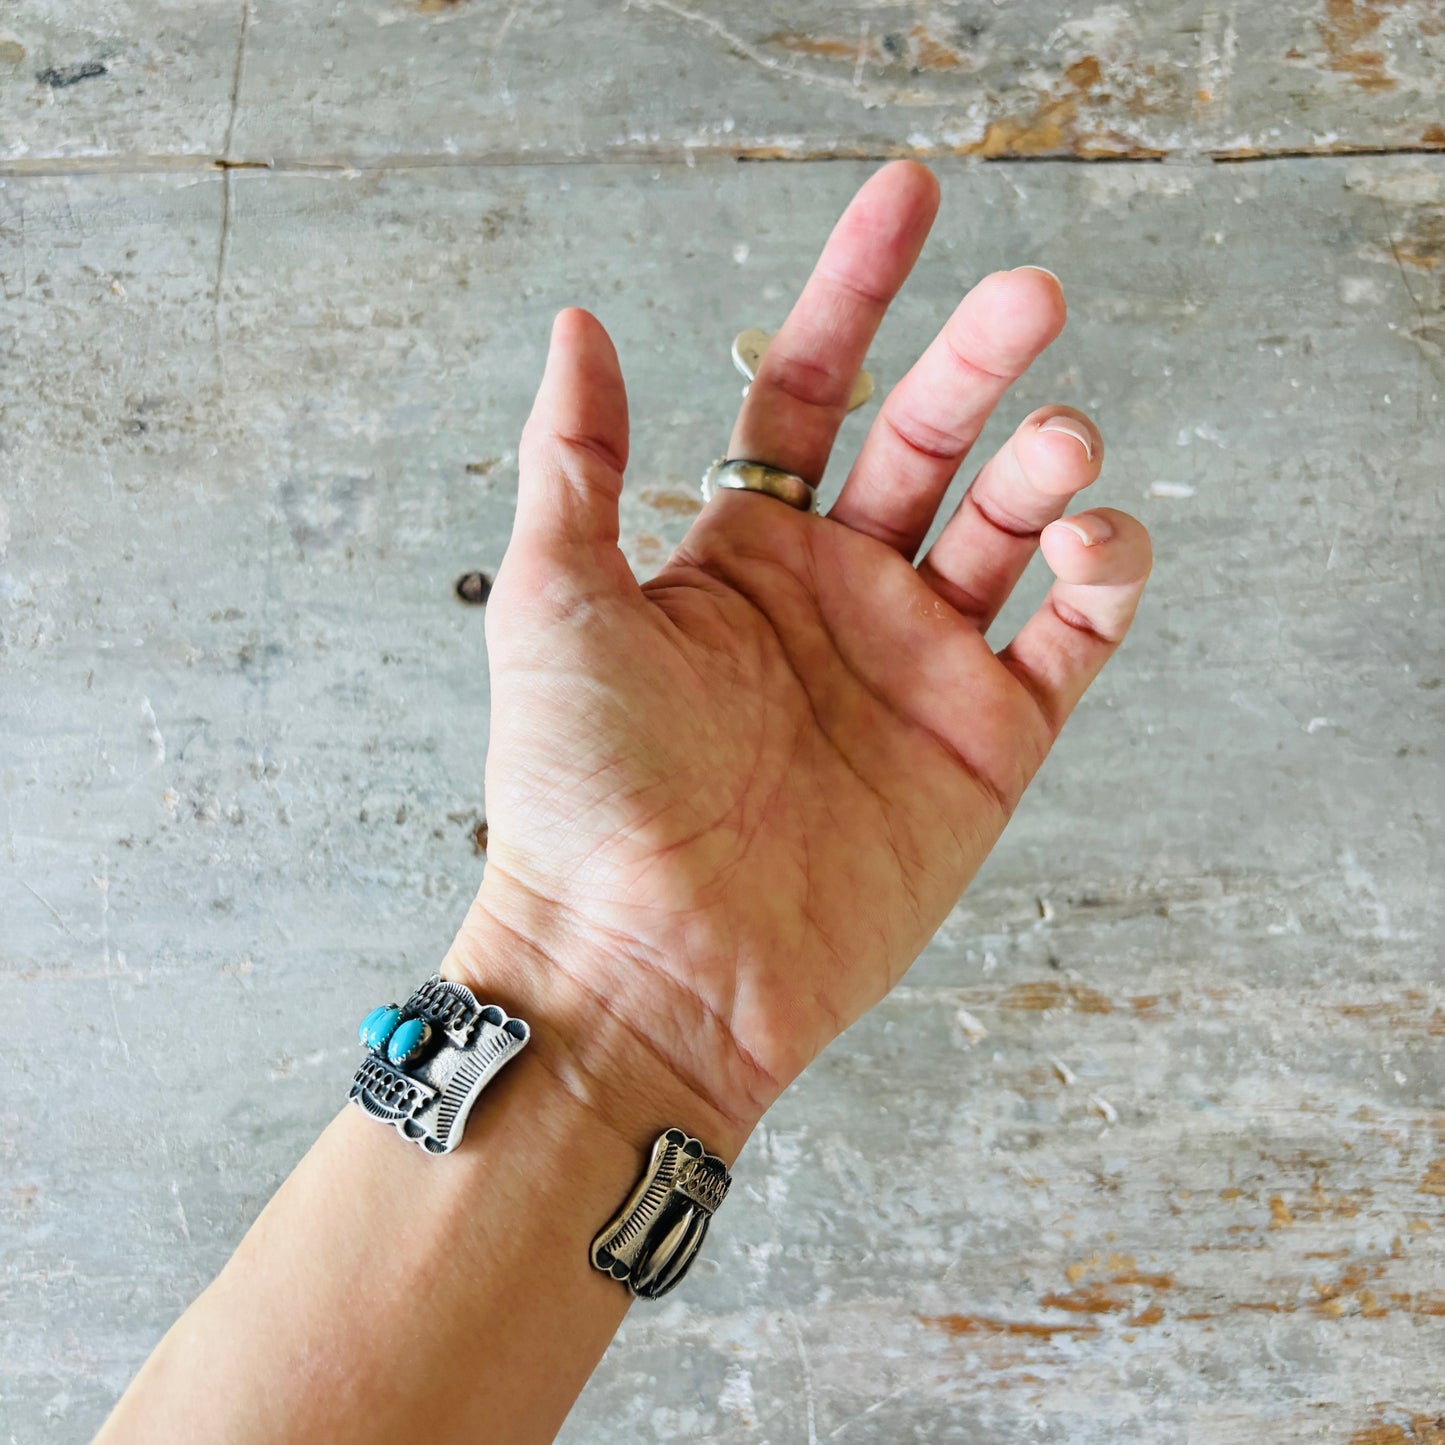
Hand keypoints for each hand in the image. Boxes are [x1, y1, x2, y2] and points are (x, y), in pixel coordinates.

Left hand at [448, 162, 1150, 1146]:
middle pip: (929, 442)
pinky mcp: (984, 746)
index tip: (911, 198)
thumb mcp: (551, 602)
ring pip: (1012, 532)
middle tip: (1029, 296)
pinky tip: (1094, 544)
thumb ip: (575, 461)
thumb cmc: (580, 794)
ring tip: (1058, 441)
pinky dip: (1103, 583)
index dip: (859, 289)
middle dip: (980, 361)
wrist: (646, 966)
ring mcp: (915, 668)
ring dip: (1049, 469)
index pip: (811, 389)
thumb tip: (578, 326)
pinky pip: (1070, 642)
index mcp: (742, 556)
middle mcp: (836, 599)